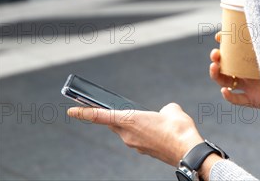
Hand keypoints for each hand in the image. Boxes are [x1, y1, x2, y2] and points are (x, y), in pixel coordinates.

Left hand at [67, 103, 201, 166]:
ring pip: (126, 131)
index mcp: (131, 120)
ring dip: (132, 124)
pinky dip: (142, 132)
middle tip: (109, 108)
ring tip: (149, 119)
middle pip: (113, 123)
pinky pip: (137, 138)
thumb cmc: (179, 129)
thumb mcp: (171, 109)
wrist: (188, 150)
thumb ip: (163, 109)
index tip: (71, 109)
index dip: (84, 112)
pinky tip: (157, 130)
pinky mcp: (143, 150)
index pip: (101, 116)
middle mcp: (128, 134)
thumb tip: (163, 114)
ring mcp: (135, 144)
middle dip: (111, 116)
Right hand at [210, 32, 259, 109]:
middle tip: (215, 54)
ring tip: (214, 67)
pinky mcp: (252, 100)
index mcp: (252, 60)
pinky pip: (237, 99)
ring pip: (226, 82)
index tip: (219, 36)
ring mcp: (249, 87)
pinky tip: (224, 91)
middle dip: (216, 59)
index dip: (224, 44)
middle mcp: (248, 73)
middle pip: (225, 66)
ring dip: (217, 75)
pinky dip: (229, 96)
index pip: (233, 51)